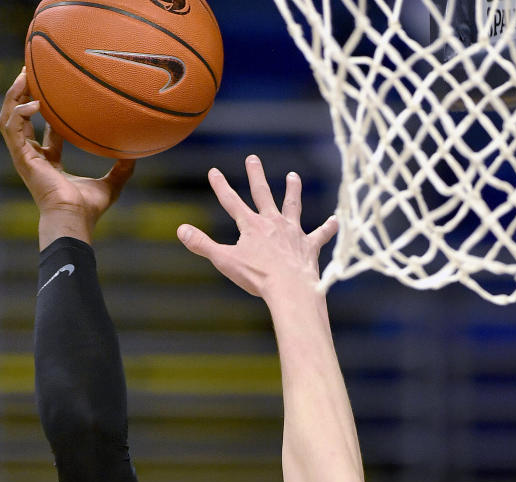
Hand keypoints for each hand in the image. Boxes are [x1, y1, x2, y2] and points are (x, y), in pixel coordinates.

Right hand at [0, 68, 133, 242]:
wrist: (73, 219)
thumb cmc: (88, 210)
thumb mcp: (111, 185)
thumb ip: (121, 169)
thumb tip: (136, 154)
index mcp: (49, 163)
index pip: (44, 132)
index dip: (47, 112)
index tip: (53, 92)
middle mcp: (34, 158)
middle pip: (21, 118)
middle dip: (23, 95)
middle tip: (31, 72)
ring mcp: (24, 157)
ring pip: (10, 118)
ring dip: (14, 95)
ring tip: (25, 75)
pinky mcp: (21, 157)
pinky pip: (13, 126)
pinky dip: (19, 111)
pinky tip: (34, 101)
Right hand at [177, 154, 337, 301]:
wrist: (289, 288)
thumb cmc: (257, 277)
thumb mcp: (224, 261)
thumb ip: (202, 245)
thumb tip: (180, 230)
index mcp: (251, 226)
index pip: (231, 202)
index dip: (221, 186)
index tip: (214, 171)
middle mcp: (273, 222)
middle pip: (263, 194)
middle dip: (256, 176)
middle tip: (253, 159)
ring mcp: (293, 232)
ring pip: (293, 206)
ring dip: (292, 190)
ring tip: (293, 176)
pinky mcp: (309, 246)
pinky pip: (320, 235)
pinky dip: (328, 228)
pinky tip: (335, 221)